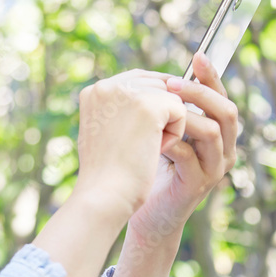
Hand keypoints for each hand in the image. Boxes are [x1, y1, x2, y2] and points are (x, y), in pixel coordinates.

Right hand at [74, 69, 189, 223]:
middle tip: (142, 144)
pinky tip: (154, 150)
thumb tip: (155, 101)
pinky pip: (180, 111)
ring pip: (171, 98)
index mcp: (95, 90)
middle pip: (157, 85)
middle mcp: (108, 85)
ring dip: (167, 124)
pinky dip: (175, 134)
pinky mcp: (150, 104)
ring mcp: (128, 92)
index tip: (154, 126)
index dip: (154, 100)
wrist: (104, 196)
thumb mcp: (106, 131)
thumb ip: (122, 110)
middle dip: (162, 112)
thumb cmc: (106, 173)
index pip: (137, 80)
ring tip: (144, 148)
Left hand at [127, 52, 239, 239]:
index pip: (221, 97)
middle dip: (199, 92)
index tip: (198, 55)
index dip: (212, 76)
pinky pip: (190, 155)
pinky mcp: (198, 185)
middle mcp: (224, 149)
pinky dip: (169, 142)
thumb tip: (158, 75)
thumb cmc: (151, 164)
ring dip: (183, 116)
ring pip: (212, 131)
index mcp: (218, 132)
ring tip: (159, 108)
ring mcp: (214, 169)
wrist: (144, 209)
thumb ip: (168, 107)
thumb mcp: (162, 129)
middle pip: (226, 111)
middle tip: (171, 83)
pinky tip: (151, 139)